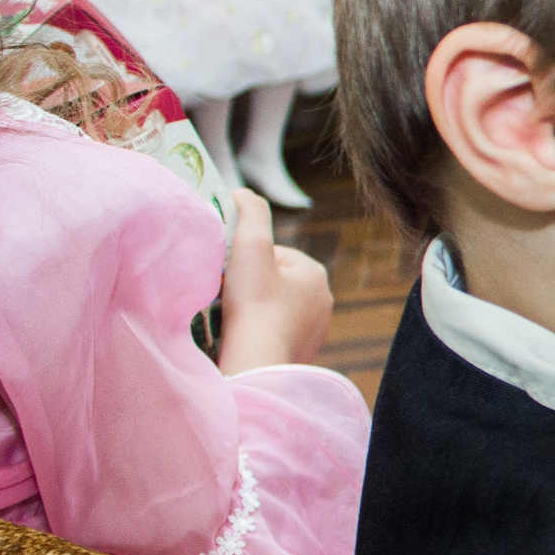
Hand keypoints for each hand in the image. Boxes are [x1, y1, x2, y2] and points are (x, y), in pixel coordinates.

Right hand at [215, 189, 332, 373]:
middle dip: (251, 286)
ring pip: (276, 308)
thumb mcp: (250, 246)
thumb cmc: (254, 302)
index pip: (273, 255)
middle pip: (275, 282)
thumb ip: (251, 213)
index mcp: (315, 273)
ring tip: (235, 317)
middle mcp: (324, 300)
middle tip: (229, 297)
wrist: (258, 361)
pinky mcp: (306, 352)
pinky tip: (247, 336)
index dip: (245, 261)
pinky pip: (278, 332)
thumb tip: (244, 193)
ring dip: (255, 309)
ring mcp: (317, 328)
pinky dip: (262, 331)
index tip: (229, 275)